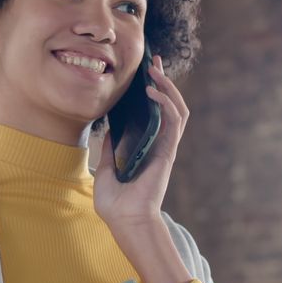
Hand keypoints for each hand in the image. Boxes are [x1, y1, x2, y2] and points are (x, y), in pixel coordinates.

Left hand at [93, 54, 189, 228]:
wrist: (123, 220)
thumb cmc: (115, 202)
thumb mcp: (104, 168)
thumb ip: (109, 149)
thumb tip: (108, 129)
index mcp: (147, 148)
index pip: (156, 114)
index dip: (154, 92)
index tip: (147, 74)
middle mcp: (160, 145)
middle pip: (170, 106)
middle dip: (164, 81)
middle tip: (155, 62)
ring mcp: (165, 148)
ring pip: (177, 109)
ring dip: (168, 87)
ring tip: (155, 70)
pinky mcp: (167, 151)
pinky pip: (172, 121)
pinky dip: (165, 102)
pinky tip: (153, 91)